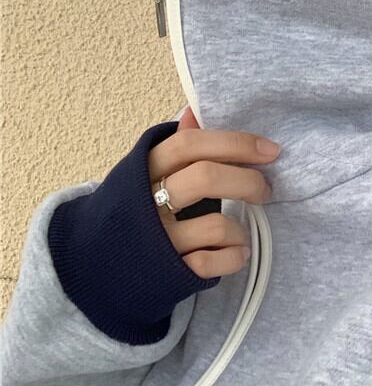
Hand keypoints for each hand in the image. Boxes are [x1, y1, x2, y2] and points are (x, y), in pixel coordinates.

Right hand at [148, 106, 280, 278]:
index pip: (190, 144)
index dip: (234, 142)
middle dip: (247, 182)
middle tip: (264, 190)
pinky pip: (212, 263)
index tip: (269, 150)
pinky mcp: (167, 273)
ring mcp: (156, 239)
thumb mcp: (142, 175)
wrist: (89, 267)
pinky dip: (233, 257)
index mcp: (143, 170)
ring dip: (240, 230)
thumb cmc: (131, 213)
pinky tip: (236, 253)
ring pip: (215, 225)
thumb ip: (173, 149)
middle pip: (205, 178)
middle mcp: (146, 203)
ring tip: (240, 233)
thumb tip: (194, 112)